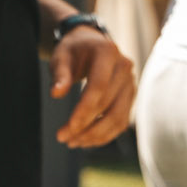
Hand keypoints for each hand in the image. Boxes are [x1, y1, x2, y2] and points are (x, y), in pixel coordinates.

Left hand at [49, 27, 136, 148]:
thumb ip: (60, 74)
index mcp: (107, 52)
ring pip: (118, 118)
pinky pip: (121, 121)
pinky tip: (86, 140)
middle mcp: (124, 67)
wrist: (91, 43)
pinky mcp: (131, 96)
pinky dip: (105, 134)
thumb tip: (56, 94)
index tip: (68, 128)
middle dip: (85, 126)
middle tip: (63, 138)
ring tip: (73, 142)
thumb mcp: (61, 56)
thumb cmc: (73, 50)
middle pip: (108, 105)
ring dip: (96, 135)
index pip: (99, 87)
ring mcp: (131, 82)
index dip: (84, 111)